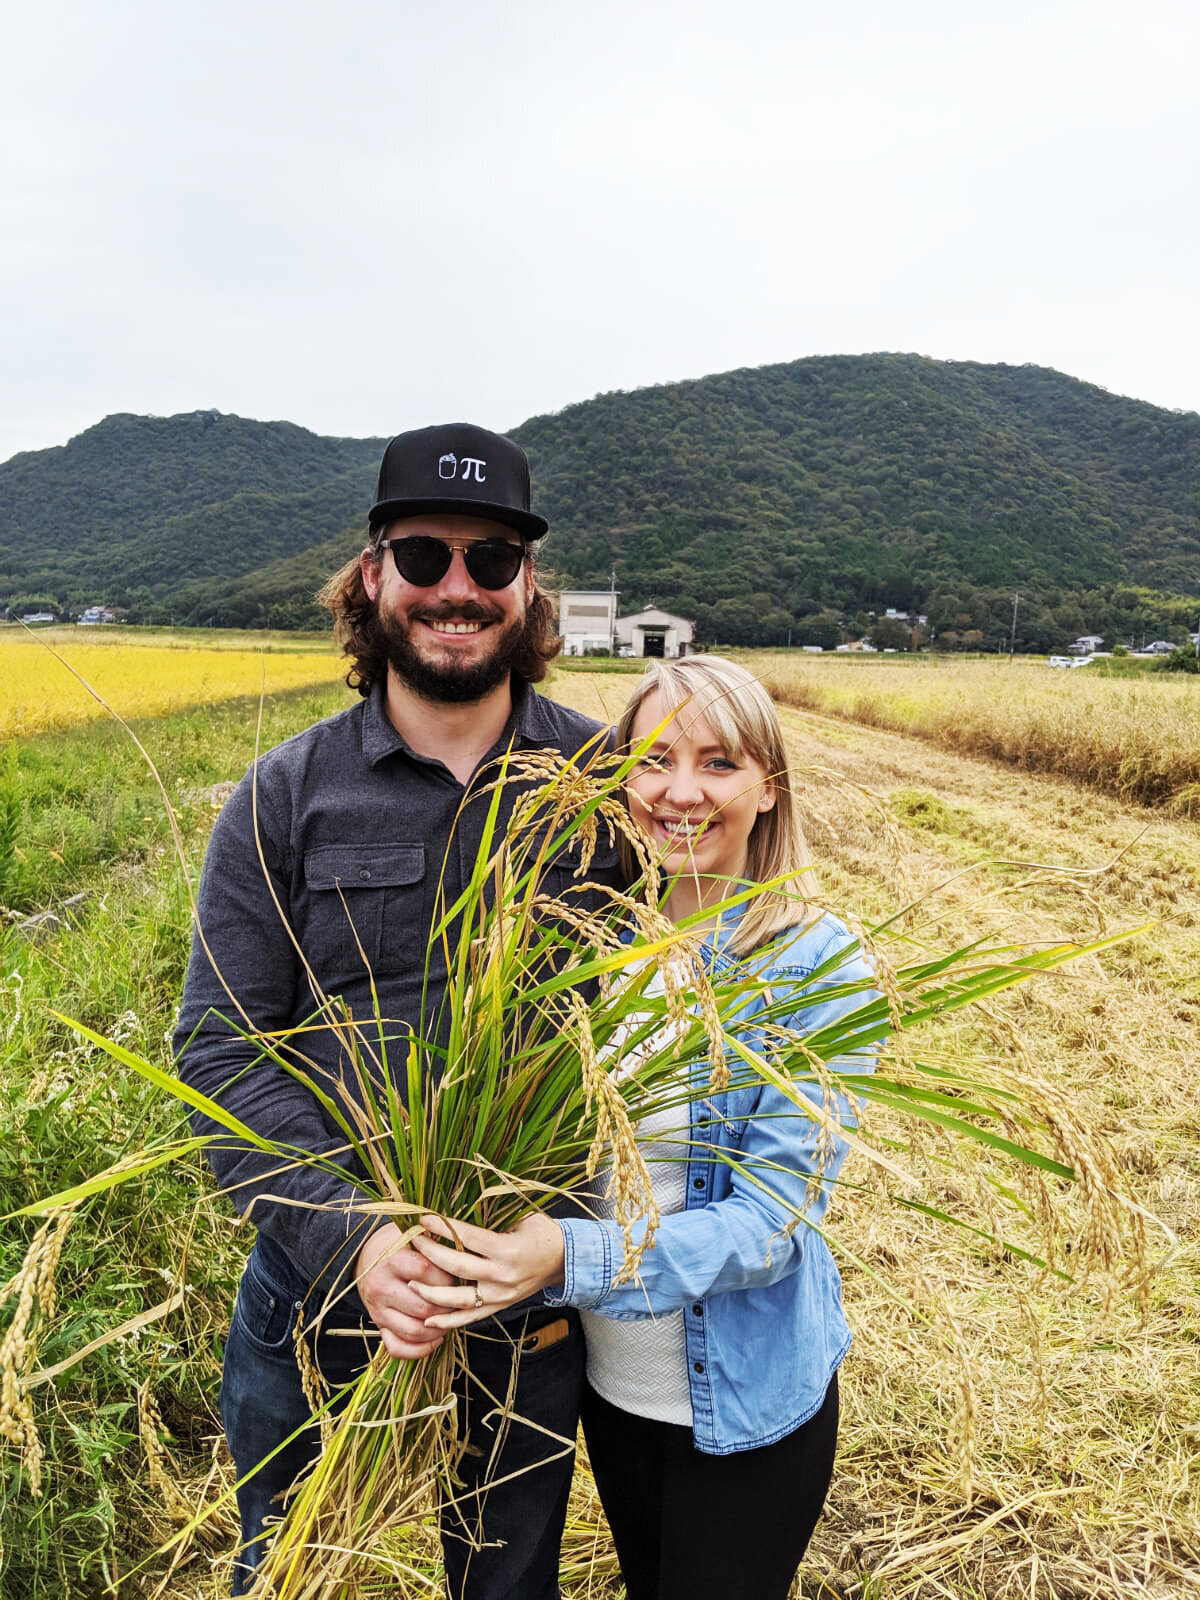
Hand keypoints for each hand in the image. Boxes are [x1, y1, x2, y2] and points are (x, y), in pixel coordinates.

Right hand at [355, 1221, 455, 1359]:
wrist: (368, 1258)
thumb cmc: (400, 1245)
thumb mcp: (415, 1236)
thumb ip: (436, 1244)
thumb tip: (467, 1254)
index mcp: (392, 1260)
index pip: (426, 1272)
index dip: (447, 1276)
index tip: (458, 1275)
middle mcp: (381, 1287)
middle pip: (424, 1307)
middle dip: (448, 1307)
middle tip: (460, 1301)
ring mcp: (378, 1310)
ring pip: (414, 1331)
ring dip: (438, 1330)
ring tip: (450, 1319)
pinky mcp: (379, 1326)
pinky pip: (398, 1348)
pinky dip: (420, 1349)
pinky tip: (435, 1338)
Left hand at [411, 1214, 565, 1329]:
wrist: (565, 1260)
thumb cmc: (542, 1234)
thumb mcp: (521, 1219)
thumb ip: (490, 1221)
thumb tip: (456, 1215)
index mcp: (506, 1249)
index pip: (466, 1237)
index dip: (443, 1228)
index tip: (424, 1219)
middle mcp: (501, 1275)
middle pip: (457, 1266)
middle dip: (431, 1254)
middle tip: (413, 1242)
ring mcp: (500, 1295)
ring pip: (458, 1299)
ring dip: (432, 1292)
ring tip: (411, 1284)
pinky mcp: (499, 1306)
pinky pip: (470, 1317)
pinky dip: (448, 1320)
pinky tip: (428, 1319)